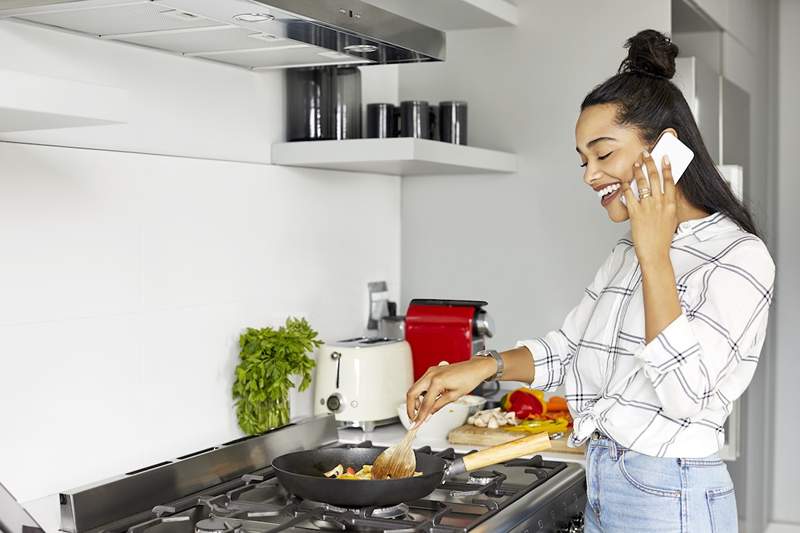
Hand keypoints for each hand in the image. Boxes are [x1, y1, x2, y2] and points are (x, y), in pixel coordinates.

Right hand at [405, 358, 494, 424]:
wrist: (475, 368)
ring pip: (414, 388)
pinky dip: (420, 394)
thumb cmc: (468, 380)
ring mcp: (430, 372)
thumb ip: (438, 406)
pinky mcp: (431, 372)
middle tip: (414, 419)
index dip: (419, 417)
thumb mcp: (453, 396)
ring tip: (422, 411)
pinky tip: (426, 401)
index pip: (425, 403)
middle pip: (411, 393)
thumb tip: (428, 416)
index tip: (415, 425)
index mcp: (437, 381)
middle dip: (411, 408)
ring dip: (415, 401)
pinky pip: (421, 384)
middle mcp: (430, 375)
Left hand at [621, 150, 677, 266]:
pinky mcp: (635, 213)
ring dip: (638, 170)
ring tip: (635, 162)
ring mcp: (648, 207)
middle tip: (646, 153)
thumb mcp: (670, 221)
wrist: (655, 253)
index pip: (671, 182)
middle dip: (650, 163)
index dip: (668, 168)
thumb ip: (668, 207)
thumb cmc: (662, 239)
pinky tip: (623, 180)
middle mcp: (660, 203)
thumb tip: (664, 197)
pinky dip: (625, 186)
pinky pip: (629, 195)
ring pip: (642, 183)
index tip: (665, 157)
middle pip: (655, 178)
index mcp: (670, 205)